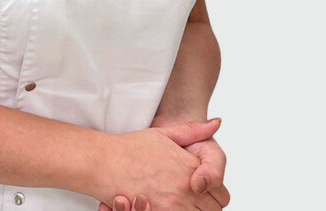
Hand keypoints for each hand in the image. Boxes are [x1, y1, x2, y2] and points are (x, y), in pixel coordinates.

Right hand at [90, 118, 221, 208]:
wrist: (104, 161)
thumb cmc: (130, 147)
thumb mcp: (164, 133)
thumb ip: (193, 130)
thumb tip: (216, 123)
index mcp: (189, 167)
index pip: (221, 192)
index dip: (214, 192)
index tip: (203, 189)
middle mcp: (184, 187)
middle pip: (213, 210)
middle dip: (206, 204)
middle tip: (192, 196)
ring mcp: (172, 204)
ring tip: (179, 202)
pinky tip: (169, 206)